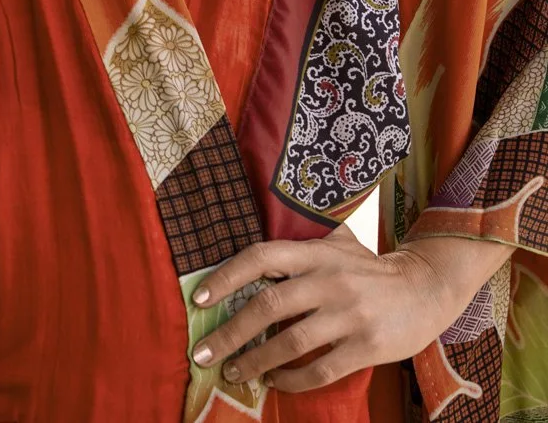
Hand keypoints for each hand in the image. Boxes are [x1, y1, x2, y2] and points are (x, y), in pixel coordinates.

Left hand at [188, 223, 458, 392]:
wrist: (426, 288)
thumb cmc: (370, 267)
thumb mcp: (338, 243)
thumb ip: (302, 243)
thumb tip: (255, 247)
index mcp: (316, 252)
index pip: (261, 258)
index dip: (226, 277)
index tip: (199, 298)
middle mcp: (330, 279)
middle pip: (268, 306)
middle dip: (230, 333)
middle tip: (203, 353)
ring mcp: (349, 314)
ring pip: (290, 342)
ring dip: (255, 362)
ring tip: (234, 372)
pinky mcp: (367, 346)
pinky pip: (320, 370)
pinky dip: (292, 380)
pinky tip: (275, 381)